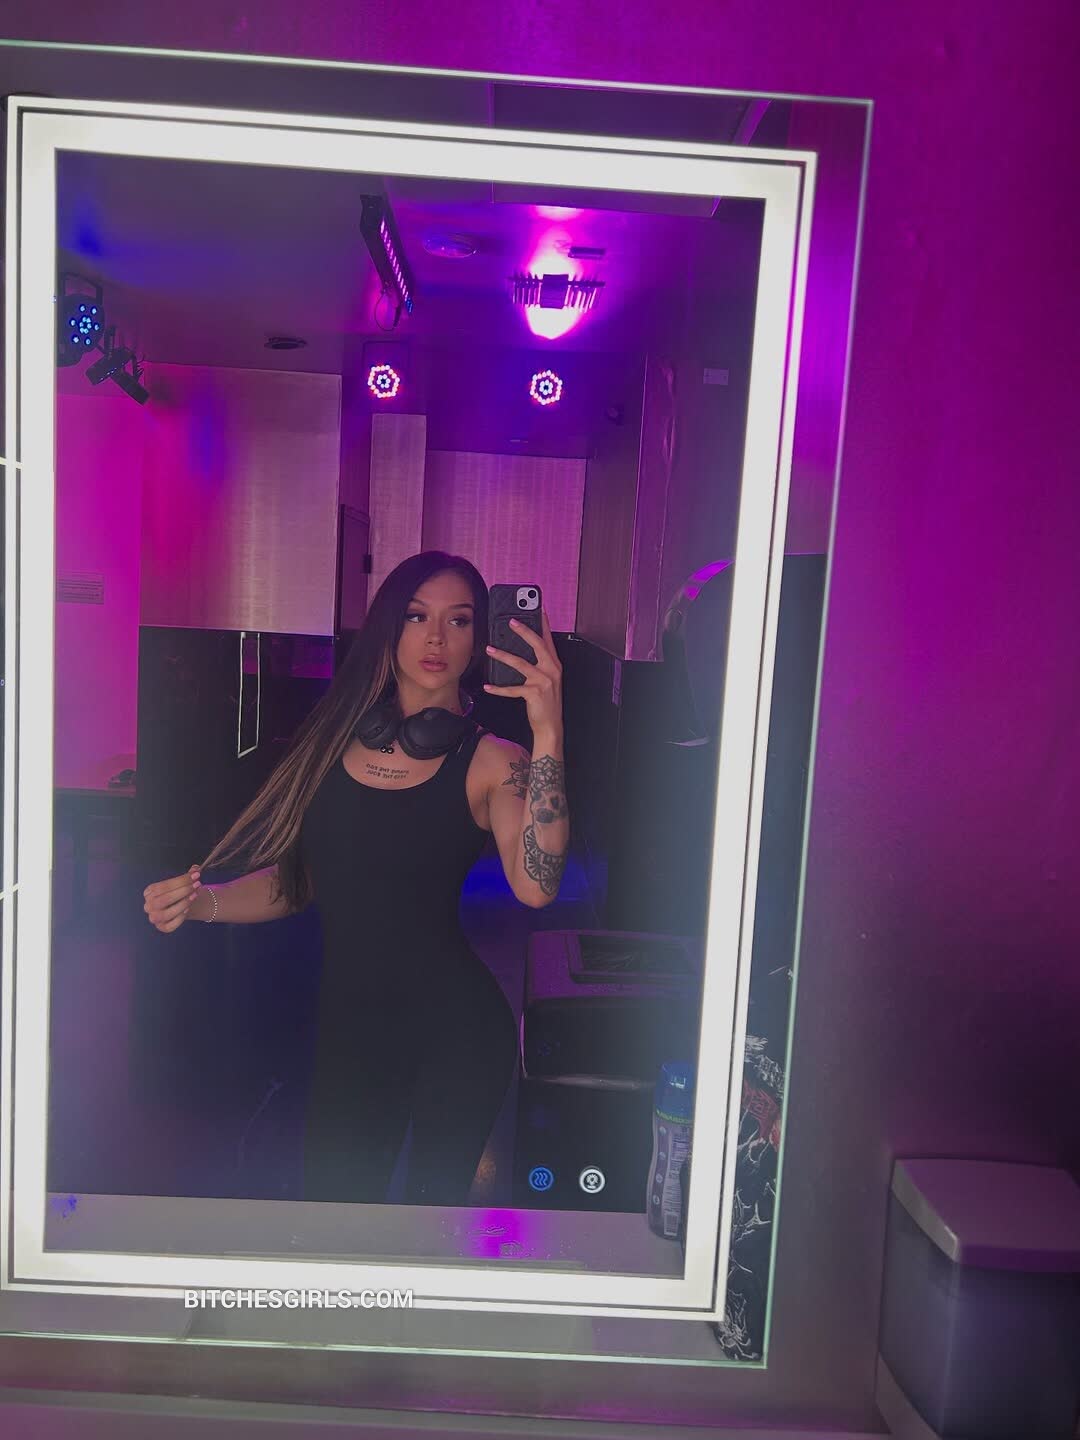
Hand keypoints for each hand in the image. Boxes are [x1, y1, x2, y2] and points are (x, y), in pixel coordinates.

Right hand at [144, 866, 201, 932]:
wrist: (185, 905)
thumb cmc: (180, 892)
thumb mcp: (183, 882)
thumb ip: (188, 875)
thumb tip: (196, 868)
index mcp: (149, 892)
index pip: (163, 886)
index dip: (180, 880)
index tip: (196, 875)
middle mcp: (148, 905)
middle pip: (164, 899)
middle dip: (183, 891)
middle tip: (197, 884)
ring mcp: (154, 918)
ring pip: (165, 914)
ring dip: (183, 904)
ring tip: (195, 895)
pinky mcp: (162, 927)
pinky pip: (170, 926)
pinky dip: (180, 918)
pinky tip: (188, 909)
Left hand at [484, 608, 563, 737]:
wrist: (550, 726)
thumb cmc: (546, 703)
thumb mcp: (546, 680)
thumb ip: (538, 665)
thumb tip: (521, 652)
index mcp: (554, 664)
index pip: (548, 639)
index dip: (543, 623)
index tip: (539, 609)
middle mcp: (551, 670)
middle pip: (537, 644)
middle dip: (523, 631)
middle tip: (511, 621)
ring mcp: (543, 681)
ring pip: (520, 663)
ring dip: (502, 655)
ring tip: (490, 649)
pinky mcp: (534, 693)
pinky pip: (511, 688)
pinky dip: (498, 688)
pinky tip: (487, 685)